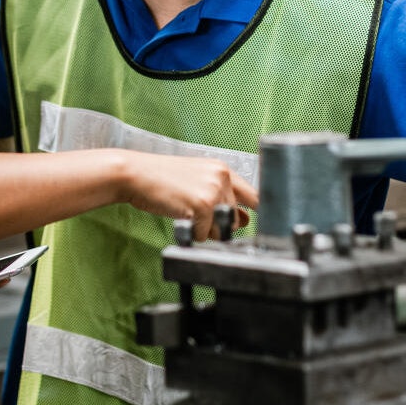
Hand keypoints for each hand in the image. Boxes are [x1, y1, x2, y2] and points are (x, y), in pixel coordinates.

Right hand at [113, 151, 257, 241]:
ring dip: (203, 230)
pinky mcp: (202, 205)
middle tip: (192, 212)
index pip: (254, 195)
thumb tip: (246, 221)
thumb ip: (222, 199)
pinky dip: (190, 232)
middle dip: (217, 225)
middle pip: (234, 218)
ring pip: (220, 229)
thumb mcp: (195, 183)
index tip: (271, 226)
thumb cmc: (160, 179)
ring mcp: (213, 190)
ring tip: (184, 211)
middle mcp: (222, 177)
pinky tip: (177, 215)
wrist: (134, 174)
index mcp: (222, 169)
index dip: (260, 213)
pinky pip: (203, 234)